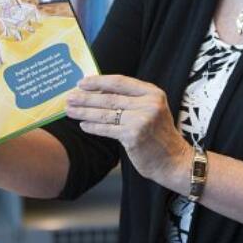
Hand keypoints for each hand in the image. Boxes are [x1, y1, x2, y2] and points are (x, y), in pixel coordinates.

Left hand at [65, 75, 191, 191]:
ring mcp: (141, 120)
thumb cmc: (158, 135)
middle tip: (69, 97)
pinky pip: (107, 129)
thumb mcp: (151, 110)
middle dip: (86, 98)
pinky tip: (83, 125)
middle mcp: (148, 104)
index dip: (99, 81)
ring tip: (70, 110)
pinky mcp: (133, 136)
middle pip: (110, 98)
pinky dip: (93, 127)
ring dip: (84, 112)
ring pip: (105, 114)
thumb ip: (131, 100)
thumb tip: (97, 92)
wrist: (173, 161)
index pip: (120, 82)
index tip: (82, 82)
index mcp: (152, 93)